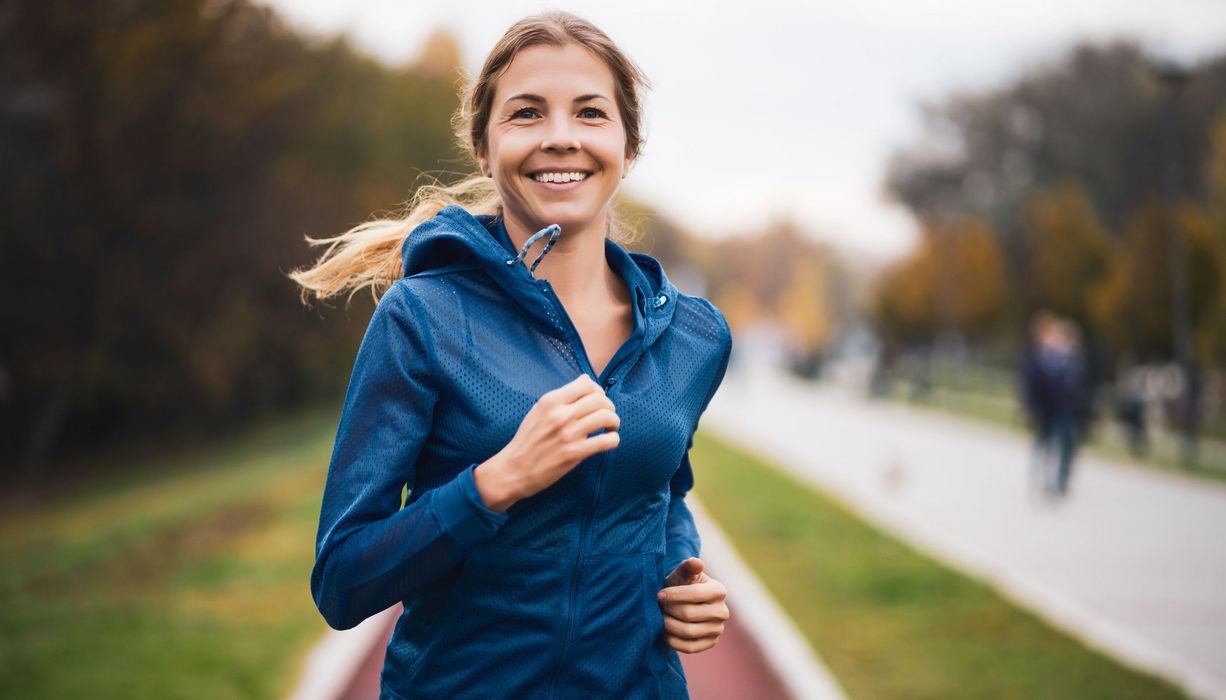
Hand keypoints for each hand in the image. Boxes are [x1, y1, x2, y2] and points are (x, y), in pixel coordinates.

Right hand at [474, 374, 618, 511]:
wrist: (513, 469)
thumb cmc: (527, 440)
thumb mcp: (538, 411)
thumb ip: (561, 397)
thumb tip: (586, 380)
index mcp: (550, 401)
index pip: (586, 384)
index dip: (598, 390)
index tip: (598, 400)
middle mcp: (560, 414)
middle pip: (600, 399)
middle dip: (609, 406)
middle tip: (608, 415)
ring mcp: (568, 434)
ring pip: (606, 417)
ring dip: (614, 421)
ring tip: (611, 428)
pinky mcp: (574, 453)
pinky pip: (606, 441)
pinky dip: (613, 439)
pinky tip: (609, 441)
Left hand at [657, 557, 729, 652]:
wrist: (681, 603)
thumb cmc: (681, 584)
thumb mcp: (683, 573)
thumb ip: (688, 566)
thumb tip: (696, 562)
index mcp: (718, 590)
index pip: (695, 594)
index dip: (674, 595)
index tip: (658, 595)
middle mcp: (722, 611)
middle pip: (689, 614)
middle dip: (669, 610)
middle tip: (658, 607)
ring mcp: (718, 629)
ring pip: (688, 632)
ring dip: (668, 625)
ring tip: (660, 618)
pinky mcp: (710, 643)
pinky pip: (689, 647)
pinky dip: (672, 640)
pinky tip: (663, 631)